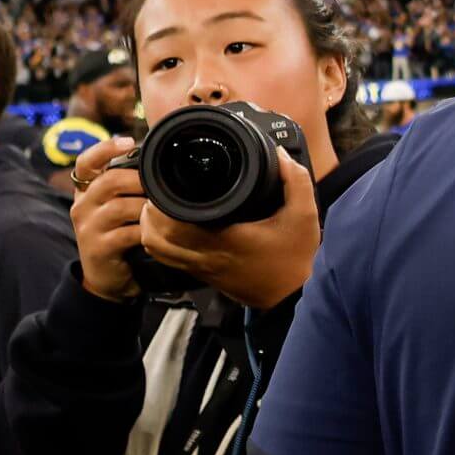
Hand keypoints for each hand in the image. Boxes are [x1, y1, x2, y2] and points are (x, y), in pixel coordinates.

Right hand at [71, 136, 146, 302]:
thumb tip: (157, 162)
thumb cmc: (119, 236)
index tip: (128, 141)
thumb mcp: (117, 208)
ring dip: (146, 208)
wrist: (107, 278)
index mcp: (85, 190)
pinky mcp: (97, 248)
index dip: (105, 148)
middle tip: (161, 186)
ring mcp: (87, 227)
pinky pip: (127, 234)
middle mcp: (81, 205)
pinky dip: (146, 231)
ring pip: (120, 207)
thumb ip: (126, 187)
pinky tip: (157, 232)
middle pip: (109, 181)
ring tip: (164, 210)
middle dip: (139, 181)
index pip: (86, 161)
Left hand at [139, 152, 319, 309]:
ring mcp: (203, 269)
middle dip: (150, 212)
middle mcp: (208, 257)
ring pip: (158, 252)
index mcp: (226, 240)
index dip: (161, 204)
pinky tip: (173, 229)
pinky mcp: (205, 277)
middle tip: (159, 192)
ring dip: (152, 229)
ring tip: (160, 209)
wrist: (295, 298)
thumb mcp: (304, 216)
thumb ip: (296, 181)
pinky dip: (162, 243)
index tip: (167, 183)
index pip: (175, 225)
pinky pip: (169, 260)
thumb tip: (280, 155)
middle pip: (157, 238)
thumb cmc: (296, 260)